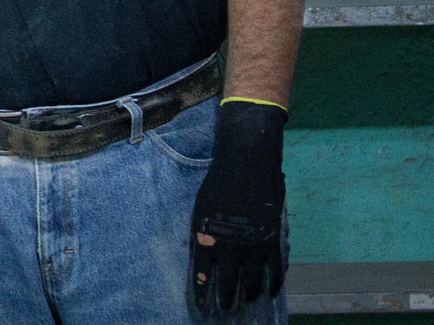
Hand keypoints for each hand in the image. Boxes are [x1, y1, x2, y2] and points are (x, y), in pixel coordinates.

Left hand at [189, 100, 286, 315]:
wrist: (245, 166)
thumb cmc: (218, 184)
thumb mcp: (200, 209)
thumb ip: (201, 233)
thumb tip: (201, 254)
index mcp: (206, 239)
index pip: (202, 277)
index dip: (202, 294)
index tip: (202, 307)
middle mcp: (229, 249)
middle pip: (228, 286)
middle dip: (226, 301)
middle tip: (225, 310)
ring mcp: (252, 248)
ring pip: (253, 284)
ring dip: (249, 295)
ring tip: (247, 301)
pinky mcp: (272, 242)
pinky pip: (275, 273)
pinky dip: (274, 285)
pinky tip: (270, 290)